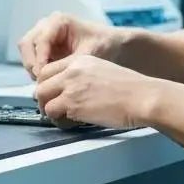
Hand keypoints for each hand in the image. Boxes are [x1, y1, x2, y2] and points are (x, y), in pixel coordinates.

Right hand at [17, 13, 125, 79]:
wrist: (111, 45)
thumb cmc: (103, 44)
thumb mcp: (88, 54)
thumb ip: (68, 64)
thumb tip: (51, 76)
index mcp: (59, 21)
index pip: (40, 40)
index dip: (40, 60)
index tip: (44, 75)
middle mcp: (47, 25)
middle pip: (26, 44)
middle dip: (32, 63)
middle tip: (40, 80)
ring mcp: (44, 36)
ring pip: (26, 52)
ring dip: (32, 67)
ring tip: (45, 81)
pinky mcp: (44, 48)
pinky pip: (32, 59)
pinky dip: (37, 70)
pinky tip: (49, 79)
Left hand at [34, 55, 165, 128]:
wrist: (142, 97)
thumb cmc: (131, 89)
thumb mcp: (104, 71)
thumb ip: (85, 77)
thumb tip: (73, 92)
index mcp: (81, 60)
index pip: (49, 69)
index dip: (48, 84)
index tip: (52, 94)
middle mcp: (72, 70)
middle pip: (41, 83)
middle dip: (44, 97)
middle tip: (51, 107)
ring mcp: (71, 86)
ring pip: (42, 98)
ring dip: (48, 109)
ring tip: (60, 117)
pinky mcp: (73, 104)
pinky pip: (52, 113)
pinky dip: (57, 120)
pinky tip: (69, 123)